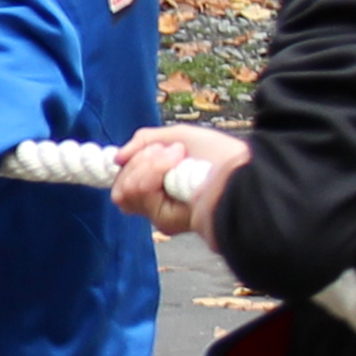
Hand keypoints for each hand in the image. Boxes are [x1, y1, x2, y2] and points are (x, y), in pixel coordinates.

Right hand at [113, 124, 249, 237]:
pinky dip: (153, 171)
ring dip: (148, 165)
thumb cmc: (219, 156)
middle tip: (174, 153)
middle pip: (120, 185)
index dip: (127, 166)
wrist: (238, 173)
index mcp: (162, 183)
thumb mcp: (178, 136)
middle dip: (141, 160)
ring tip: (178, 159)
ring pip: (124, 189)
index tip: (129, 155)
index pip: (124, 180)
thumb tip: (116, 158)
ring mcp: (159, 212)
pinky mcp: (163, 219)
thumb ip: (144, 142)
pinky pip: (136, 191)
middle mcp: (157, 202)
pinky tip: (177, 169)